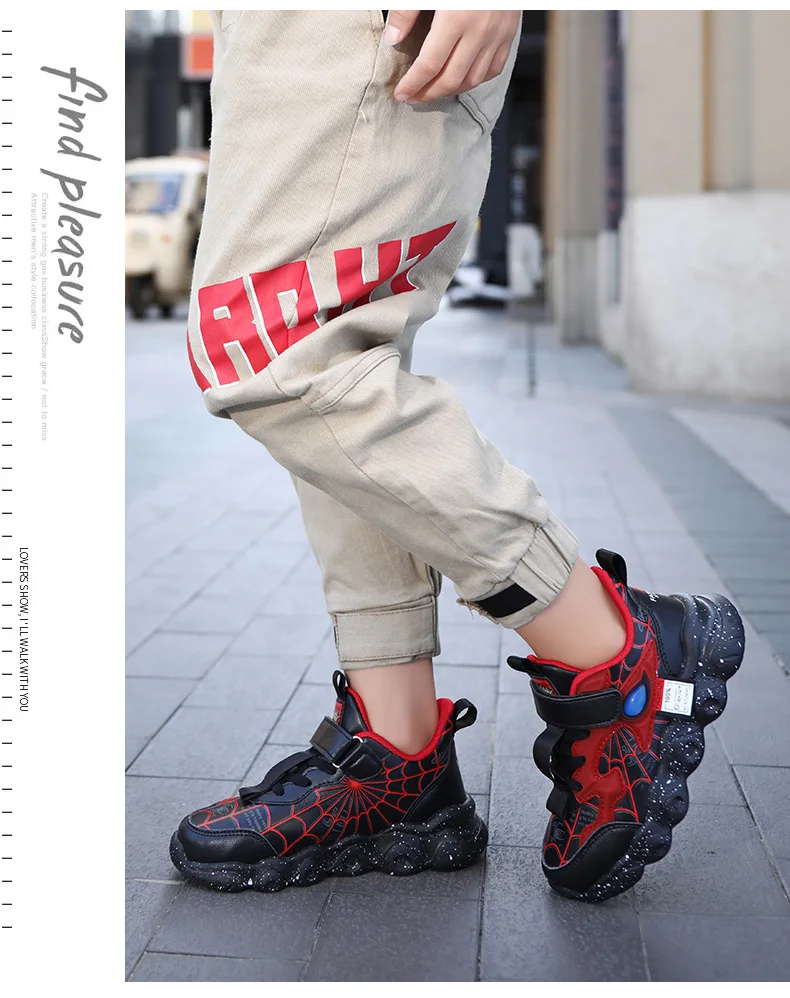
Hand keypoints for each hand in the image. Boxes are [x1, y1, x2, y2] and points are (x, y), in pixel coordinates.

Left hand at [385, 10, 519, 103]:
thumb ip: (406, 11)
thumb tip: (392, 40)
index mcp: (455, 17)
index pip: (430, 64)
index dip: (413, 84)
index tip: (400, 93)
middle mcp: (479, 31)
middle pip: (451, 79)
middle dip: (428, 93)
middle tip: (413, 97)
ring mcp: (497, 35)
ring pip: (472, 79)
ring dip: (450, 90)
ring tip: (433, 91)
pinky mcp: (509, 34)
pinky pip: (493, 69)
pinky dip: (475, 80)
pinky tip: (460, 80)